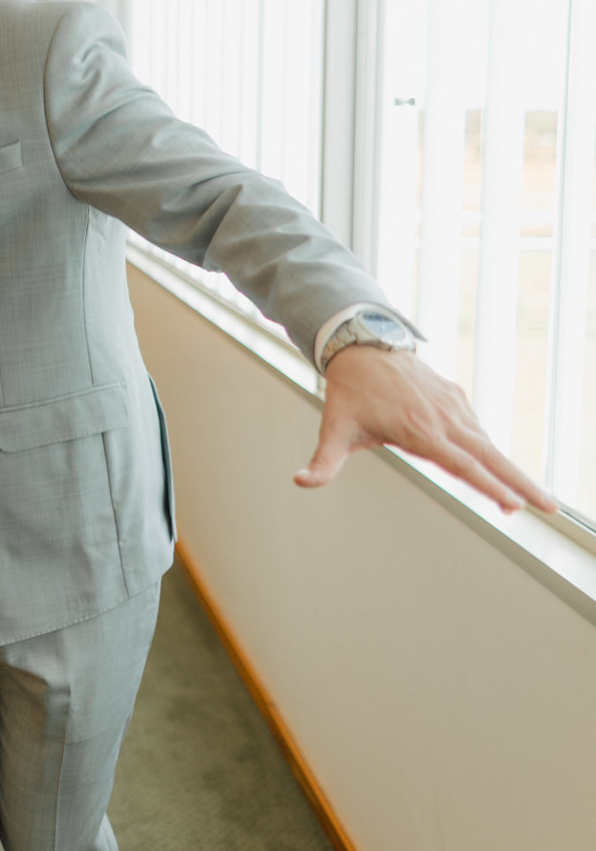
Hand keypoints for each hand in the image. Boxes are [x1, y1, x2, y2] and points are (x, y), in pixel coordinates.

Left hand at [294, 347, 556, 515]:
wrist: (360, 343)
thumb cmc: (349, 390)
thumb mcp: (334, 427)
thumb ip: (323, 461)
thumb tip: (301, 481)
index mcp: (420, 430)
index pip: (464, 465)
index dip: (491, 486)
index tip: (515, 505)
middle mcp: (443, 418)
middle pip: (491, 456)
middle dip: (521, 482)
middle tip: (550, 506)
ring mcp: (451, 405)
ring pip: (488, 442)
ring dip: (510, 469)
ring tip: (531, 495)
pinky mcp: (452, 396)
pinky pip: (476, 426)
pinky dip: (491, 448)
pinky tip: (497, 464)